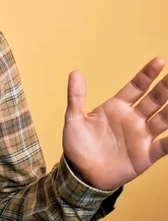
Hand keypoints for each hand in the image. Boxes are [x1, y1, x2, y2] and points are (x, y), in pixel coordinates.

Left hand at [63, 58, 167, 190]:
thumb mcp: (74, 118)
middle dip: (165, 87)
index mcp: (117, 107)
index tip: (158, 61)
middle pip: (154, 100)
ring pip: (164, 118)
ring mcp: (141, 136)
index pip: (136, 87)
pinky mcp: (146, 155)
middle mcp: (133, 119)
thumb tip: (75, 72)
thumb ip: (76, 97)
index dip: (147, 75)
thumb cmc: (78, 145)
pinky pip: (164, 146)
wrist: (81, 173)